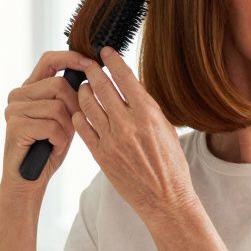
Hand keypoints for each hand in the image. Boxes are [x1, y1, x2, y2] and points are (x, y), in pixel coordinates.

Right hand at [0, 51, 91, 190]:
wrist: (28, 180)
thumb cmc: (48, 149)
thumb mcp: (64, 118)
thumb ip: (70, 97)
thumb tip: (91, 73)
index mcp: (30, 89)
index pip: (49, 60)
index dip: (70, 58)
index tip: (89, 63)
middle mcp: (18, 95)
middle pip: (59, 85)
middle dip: (74, 107)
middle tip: (71, 128)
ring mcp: (14, 110)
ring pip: (57, 107)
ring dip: (66, 127)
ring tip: (58, 140)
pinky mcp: (15, 126)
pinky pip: (51, 126)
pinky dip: (59, 140)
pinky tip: (52, 147)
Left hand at [73, 47, 195, 216]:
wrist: (165, 199)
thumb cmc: (171, 164)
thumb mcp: (166, 129)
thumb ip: (147, 107)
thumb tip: (131, 85)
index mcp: (148, 115)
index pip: (125, 78)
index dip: (112, 61)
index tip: (105, 51)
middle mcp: (128, 125)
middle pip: (101, 87)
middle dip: (92, 71)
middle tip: (87, 64)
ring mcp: (111, 140)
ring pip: (87, 105)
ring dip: (83, 92)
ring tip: (84, 88)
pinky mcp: (100, 155)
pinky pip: (82, 128)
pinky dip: (79, 115)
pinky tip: (81, 112)